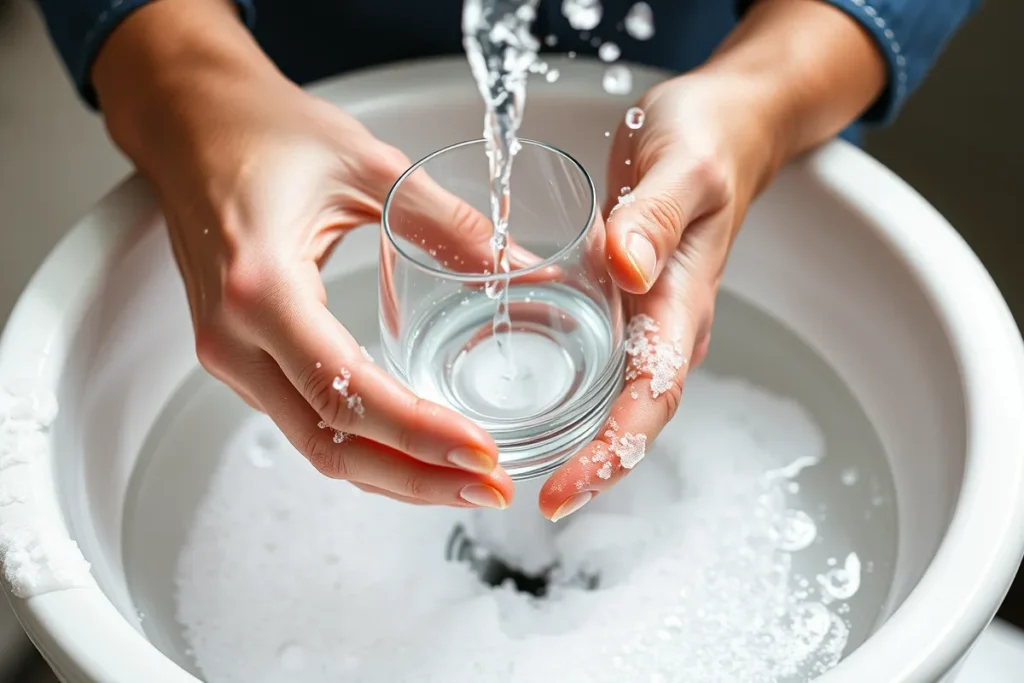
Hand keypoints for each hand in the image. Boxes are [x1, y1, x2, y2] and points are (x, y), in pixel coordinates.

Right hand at [92, 1, 523, 507]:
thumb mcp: (366, 165)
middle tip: (490, 487)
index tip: (480, 452)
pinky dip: (365, 445)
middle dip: (416, 477)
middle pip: (329, 443)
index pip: (344, 390)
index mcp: (260, 286)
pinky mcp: (241, 357)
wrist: (189, 126)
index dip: (418, 434)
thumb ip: (447, 225)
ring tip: (465, 478)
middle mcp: (234, 336)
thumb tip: (523, 271)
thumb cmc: (262, 133)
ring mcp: (230, 354)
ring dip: (393, 471)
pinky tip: (415, 448)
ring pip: (316, 443)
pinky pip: (305, 421)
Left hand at [538, 73, 781, 519]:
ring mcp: (651, 317)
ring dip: (584, 443)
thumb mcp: (680, 164)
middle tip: (542, 503)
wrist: (729, 126)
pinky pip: (605, 363)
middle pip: (635, 416)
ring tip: (527, 473)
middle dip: (594, 468)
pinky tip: (535, 406)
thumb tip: (628, 267)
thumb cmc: (707, 140)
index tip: (563, 492)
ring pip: (620, 398)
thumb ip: (654, 215)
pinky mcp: (631, 301)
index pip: (650, 398)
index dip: (609, 454)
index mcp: (683, 301)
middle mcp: (669, 324)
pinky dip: (576, 397)